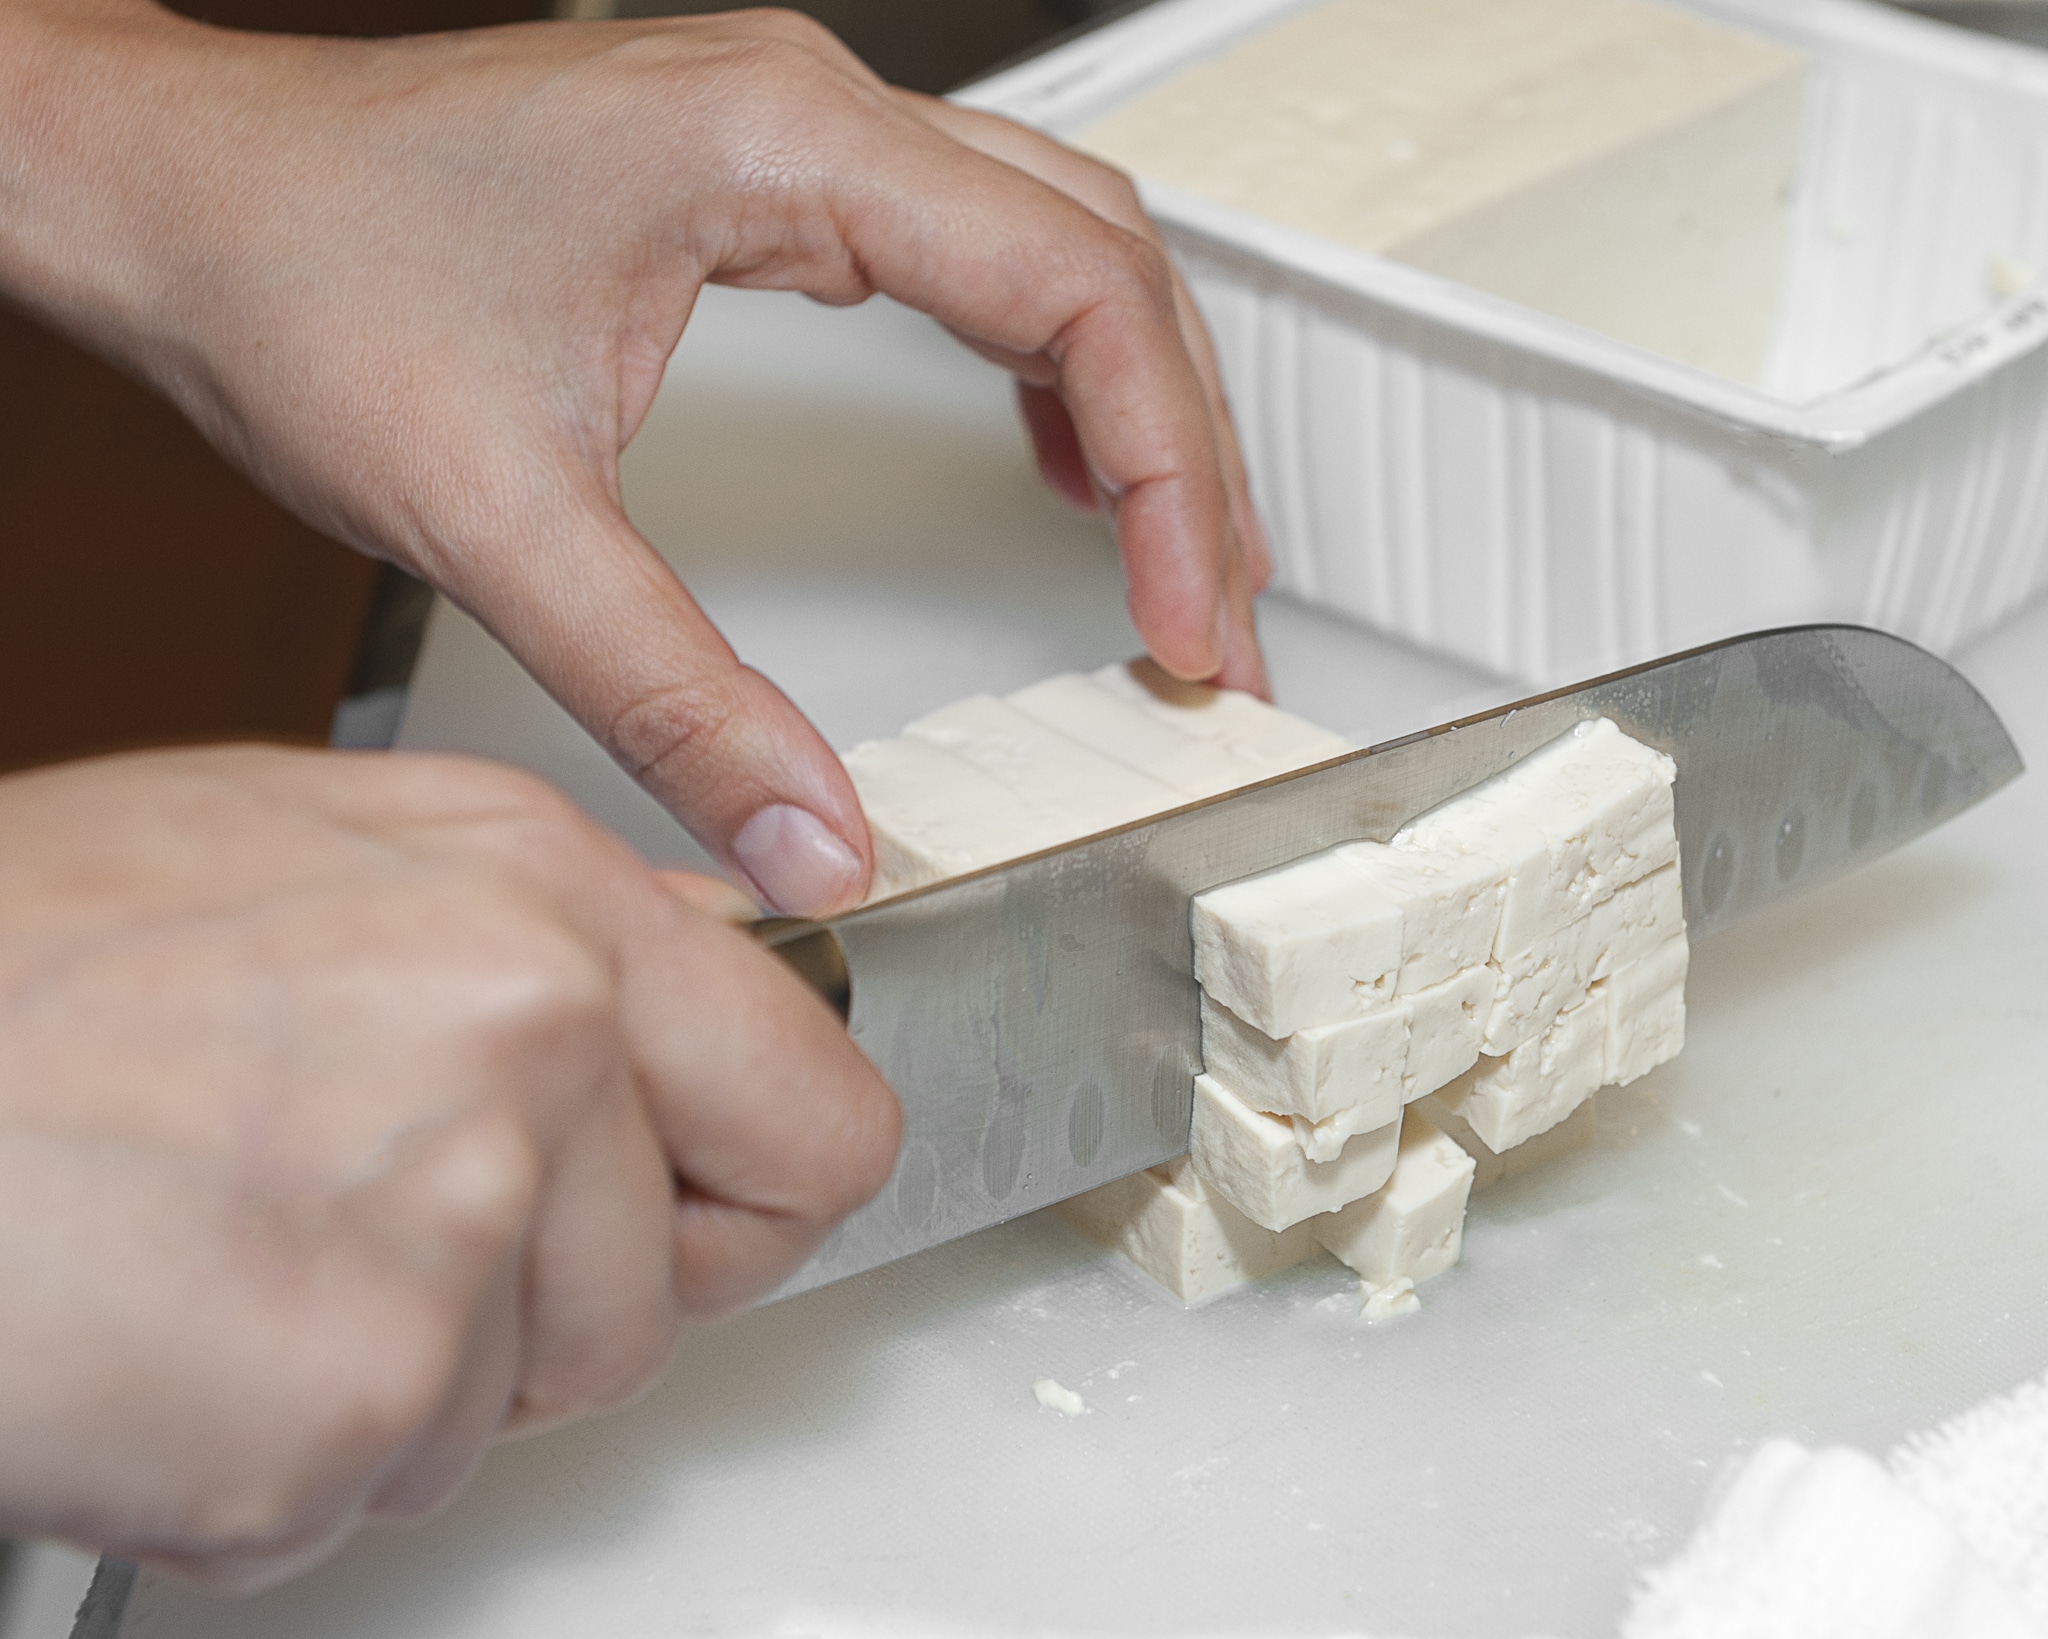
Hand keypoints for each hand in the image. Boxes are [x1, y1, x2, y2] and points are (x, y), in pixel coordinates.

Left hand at [0, 3, 1270, 915]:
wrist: (174, 195)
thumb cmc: (294, 276)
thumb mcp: (492, 517)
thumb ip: (671, 696)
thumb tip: (808, 837)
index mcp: (779, 145)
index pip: (1078, 294)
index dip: (1176, 474)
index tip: (1188, 625)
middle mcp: (809, 113)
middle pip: (1108, 257)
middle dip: (1195, 452)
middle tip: (1215, 623)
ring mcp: (792, 136)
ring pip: (1062, 241)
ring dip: (1144, 400)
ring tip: (1183, 556)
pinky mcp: (761, 178)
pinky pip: (977, 249)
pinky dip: (1054, 363)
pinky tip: (1065, 452)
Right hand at [0, 746, 898, 1587]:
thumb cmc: (19, 977)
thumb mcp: (315, 855)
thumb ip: (539, 929)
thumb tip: (698, 985)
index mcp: (542, 897)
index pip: (821, 1109)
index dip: (756, 1190)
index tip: (704, 1212)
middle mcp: (529, 1038)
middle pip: (683, 1286)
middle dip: (565, 1304)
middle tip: (396, 1247)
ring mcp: (451, 1225)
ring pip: (530, 1396)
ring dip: (406, 1374)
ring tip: (238, 1259)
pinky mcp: (350, 1400)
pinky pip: (391, 1487)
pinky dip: (284, 1459)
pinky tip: (177, 1339)